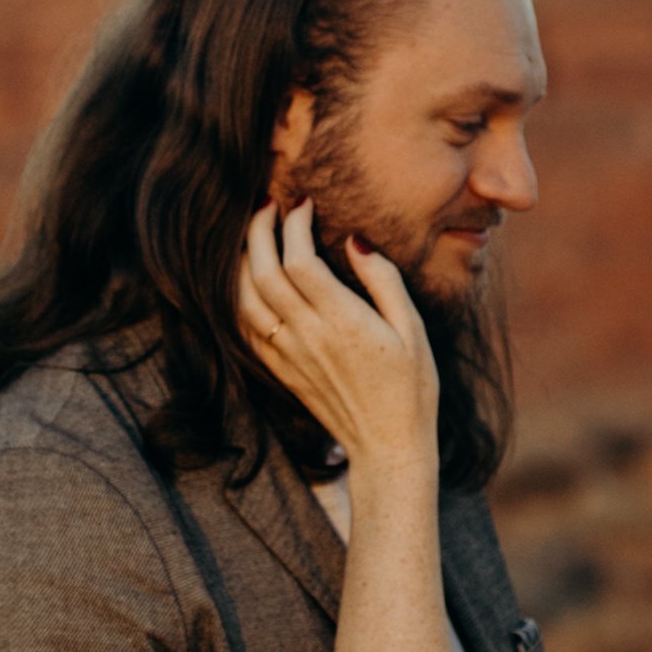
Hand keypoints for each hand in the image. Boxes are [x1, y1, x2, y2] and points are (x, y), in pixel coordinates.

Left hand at [237, 201, 438, 467]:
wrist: (387, 447)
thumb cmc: (410, 389)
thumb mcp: (412, 330)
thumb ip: (384, 281)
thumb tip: (356, 241)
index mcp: (343, 322)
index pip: (299, 260)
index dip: (294, 224)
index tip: (303, 203)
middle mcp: (308, 336)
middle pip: (263, 273)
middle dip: (260, 230)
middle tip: (267, 205)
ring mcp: (289, 355)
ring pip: (244, 299)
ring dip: (242, 261)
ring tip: (253, 235)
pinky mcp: (281, 371)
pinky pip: (246, 328)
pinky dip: (238, 297)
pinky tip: (248, 279)